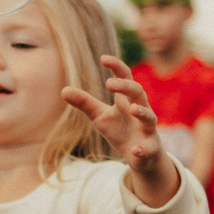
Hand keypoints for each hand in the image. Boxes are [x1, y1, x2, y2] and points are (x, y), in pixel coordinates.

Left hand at [62, 56, 171, 199]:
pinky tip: (135, 150)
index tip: (103, 58)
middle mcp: (141, 110)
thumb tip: (64, 90)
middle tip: (109, 84)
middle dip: (126, 87)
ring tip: (132, 109)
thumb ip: (85, 103)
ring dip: (142, 113)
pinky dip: (142, 149)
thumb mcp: (99, 116)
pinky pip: (148, 148)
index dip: (117, 67)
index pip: (125, 78)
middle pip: (138, 93)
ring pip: (149, 117)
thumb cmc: (119, 130)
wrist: (139, 155)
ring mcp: (147, 129)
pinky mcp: (150, 148)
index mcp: (127, 100)